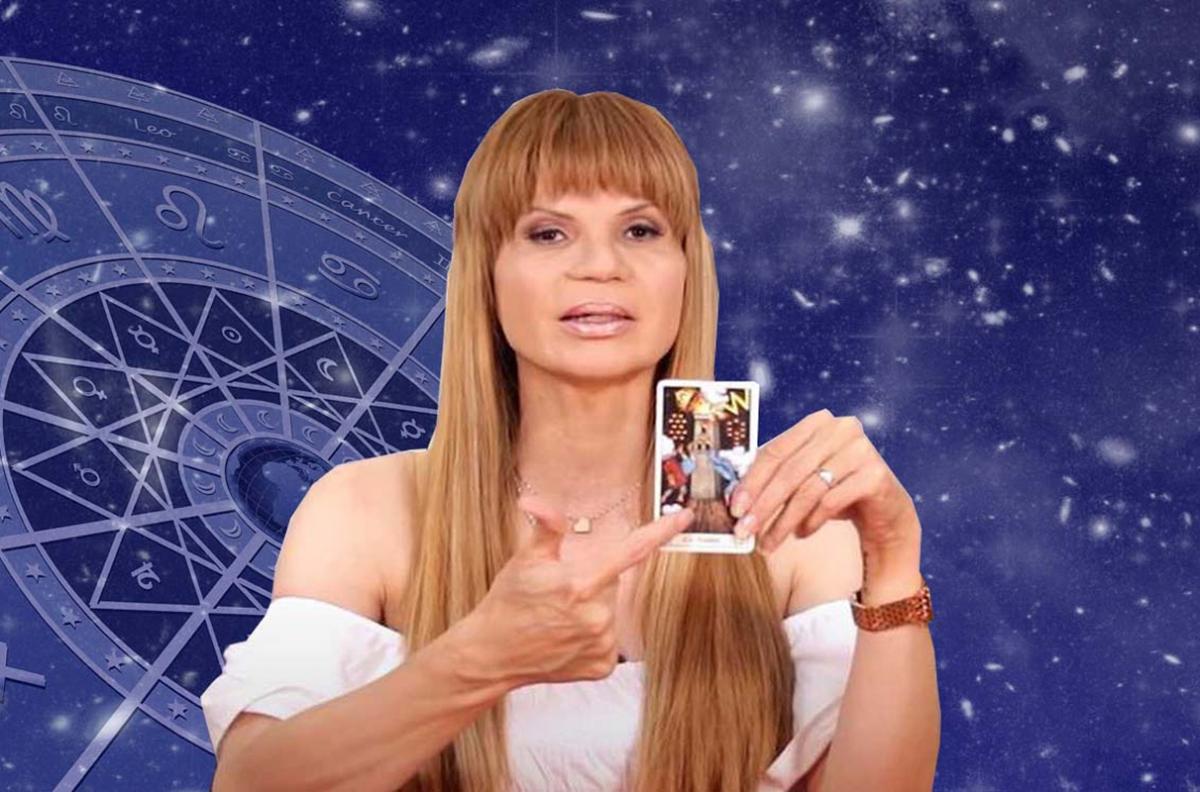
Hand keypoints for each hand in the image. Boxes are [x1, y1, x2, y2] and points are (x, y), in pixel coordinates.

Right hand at [466, 494, 694, 687]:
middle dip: (594, 579)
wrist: (492, 654)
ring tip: (559, 617)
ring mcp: (601, 644)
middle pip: (614, 582)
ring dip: (593, 608)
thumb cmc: (508, 602)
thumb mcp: (524, 558)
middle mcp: (597, 615)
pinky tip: (565, 637)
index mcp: (581, 583)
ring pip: (612, 611)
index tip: (683, 517)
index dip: (661, 532)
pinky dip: (591, 636)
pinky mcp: (601, 666)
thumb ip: (546, 527)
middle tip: (561, 590)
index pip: (632, 551)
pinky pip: (608, 640)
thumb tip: (536, 502)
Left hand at [728, 409, 920, 555]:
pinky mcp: (875, 474)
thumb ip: (774, 478)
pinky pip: (831, 501)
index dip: (752, 481)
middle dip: (763, 504)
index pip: (775, 451)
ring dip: (784, 521)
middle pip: (789, 470)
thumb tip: (735, 498)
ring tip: (769, 543)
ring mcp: (861, 449)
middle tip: (744, 531)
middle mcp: (840, 429)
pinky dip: (812, 521)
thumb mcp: (803, 480)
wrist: (885, 512)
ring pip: (809, 489)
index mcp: (817, 423)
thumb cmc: (835, 493)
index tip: (734, 508)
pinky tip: (802, 534)